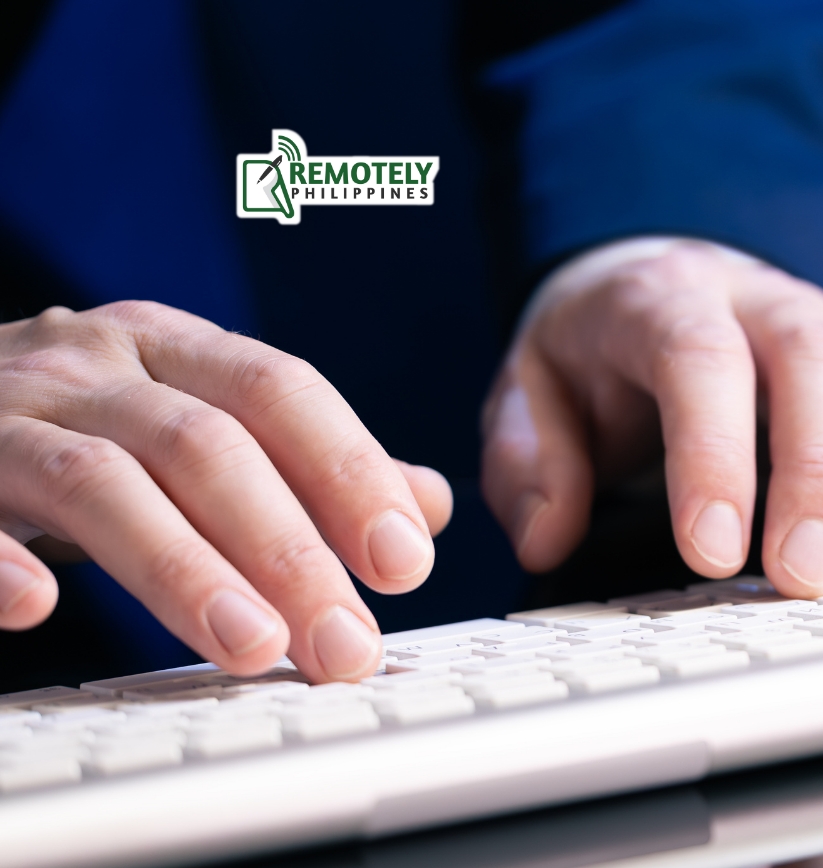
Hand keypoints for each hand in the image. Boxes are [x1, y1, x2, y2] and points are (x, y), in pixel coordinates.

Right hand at [0, 302, 451, 680]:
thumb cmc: (73, 423)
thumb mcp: (190, 417)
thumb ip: (304, 461)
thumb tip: (428, 506)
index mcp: (169, 346)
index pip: (281, 391)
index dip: (349, 474)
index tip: (405, 563)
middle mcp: (86, 365)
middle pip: (204, 445)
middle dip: (287, 550)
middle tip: (342, 643)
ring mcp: (0, 416)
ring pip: (99, 483)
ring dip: (183, 570)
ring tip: (253, 646)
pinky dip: (1, 560)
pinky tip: (42, 609)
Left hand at [482, 238, 822, 596]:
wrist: (666, 282)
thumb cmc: (601, 359)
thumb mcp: (531, 391)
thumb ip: (528, 457)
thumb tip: (549, 530)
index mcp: (665, 298)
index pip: (700, 356)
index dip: (712, 451)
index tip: (712, 551)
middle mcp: (768, 300)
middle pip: (817, 357)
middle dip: (820, 472)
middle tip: (805, 577)